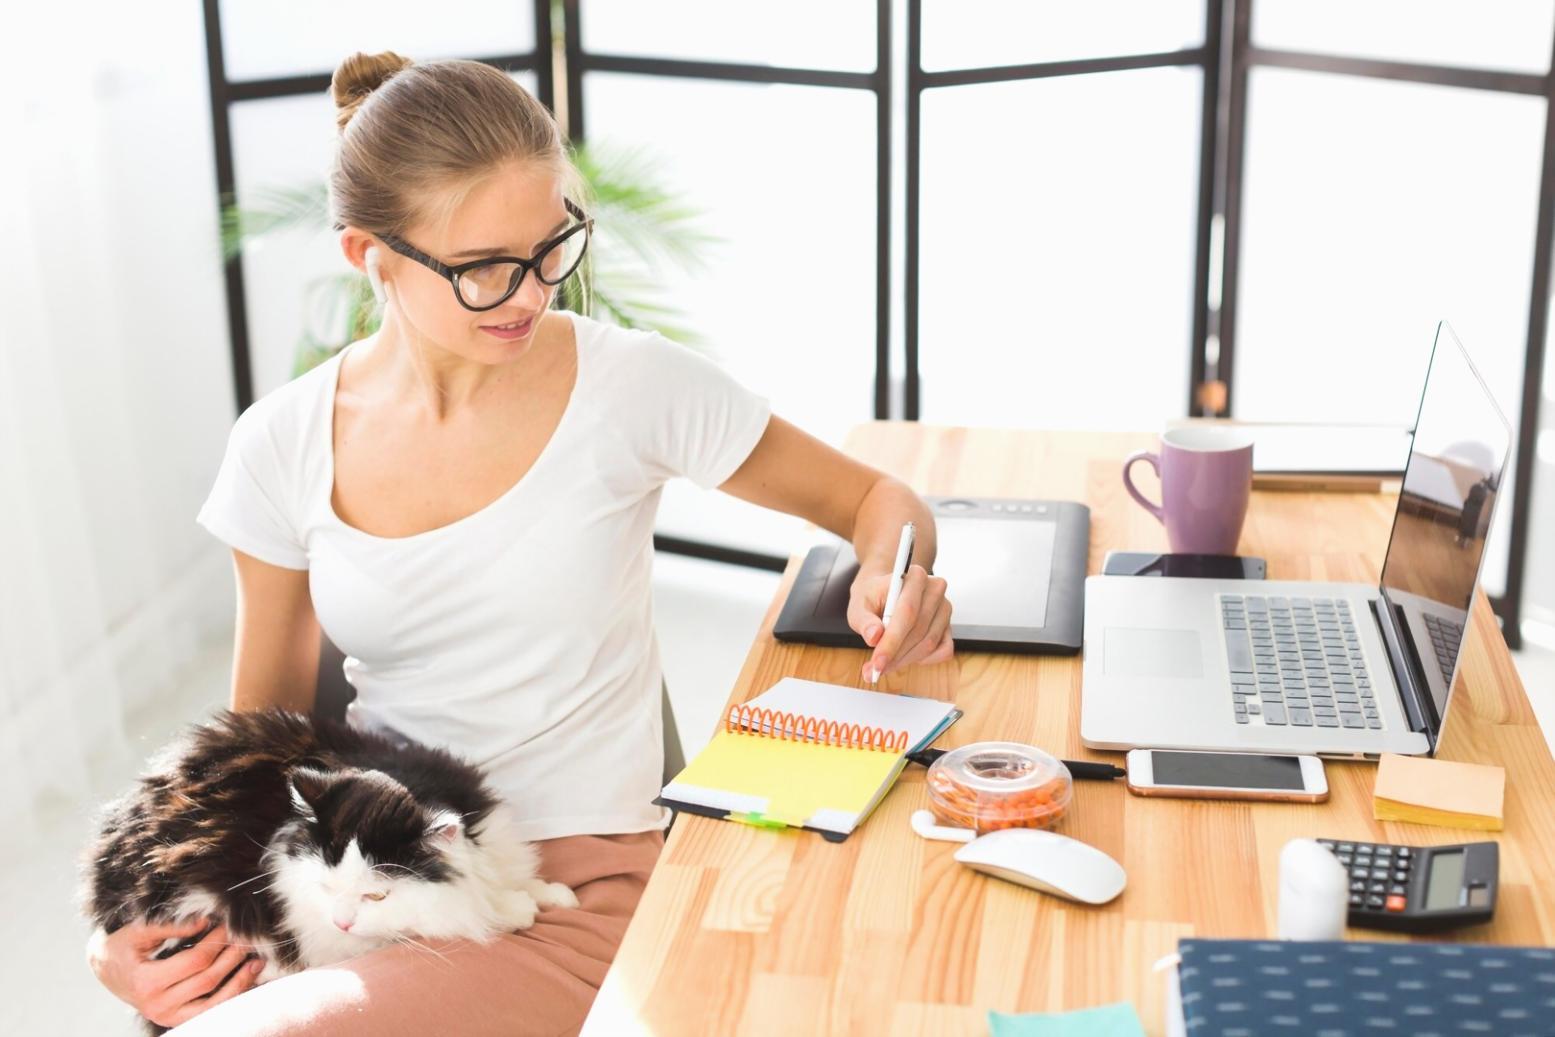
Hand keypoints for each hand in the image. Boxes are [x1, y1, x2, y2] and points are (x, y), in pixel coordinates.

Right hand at [87, 917, 262, 1028]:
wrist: (107, 968)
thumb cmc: (122, 945)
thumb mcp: (137, 931)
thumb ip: (170, 926)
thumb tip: (205, 920)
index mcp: (146, 983)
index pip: (195, 961)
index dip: (216, 941)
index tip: (229, 923)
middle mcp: (157, 1005)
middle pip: (207, 980)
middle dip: (232, 957)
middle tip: (248, 937)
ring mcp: (167, 1016)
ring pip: (213, 1003)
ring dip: (239, 981)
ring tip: (257, 960)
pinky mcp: (175, 1019)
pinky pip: (209, 1012)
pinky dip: (231, 996)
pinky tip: (246, 979)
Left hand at [848, 563, 953, 681]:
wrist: (885, 592)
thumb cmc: (873, 596)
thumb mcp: (859, 604)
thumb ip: (864, 620)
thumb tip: (874, 636)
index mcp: (914, 576)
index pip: (907, 613)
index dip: (892, 641)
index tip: (877, 662)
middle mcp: (935, 589)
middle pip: (918, 630)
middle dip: (895, 655)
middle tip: (874, 671)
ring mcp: (944, 608)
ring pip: (929, 643)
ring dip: (905, 660)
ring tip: (883, 666)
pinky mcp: (949, 625)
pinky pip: (942, 650)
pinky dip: (923, 660)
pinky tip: (905, 657)